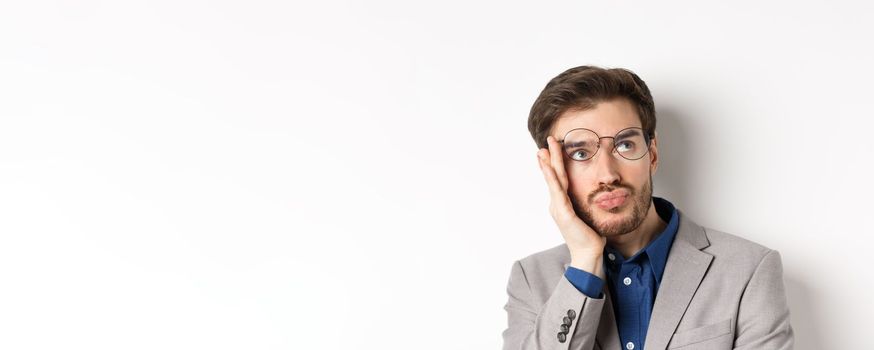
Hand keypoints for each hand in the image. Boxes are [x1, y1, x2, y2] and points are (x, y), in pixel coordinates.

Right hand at [537, 136, 605, 277]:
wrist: (589, 255)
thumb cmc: (590, 237)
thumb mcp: (587, 215)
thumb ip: (585, 204)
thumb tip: (593, 195)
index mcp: (563, 205)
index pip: (558, 180)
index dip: (553, 165)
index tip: (549, 151)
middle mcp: (557, 205)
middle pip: (553, 176)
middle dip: (549, 158)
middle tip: (546, 142)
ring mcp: (558, 209)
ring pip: (553, 181)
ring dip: (548, 163)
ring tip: (544, 149)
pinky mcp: (564, 213)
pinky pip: (557, 191)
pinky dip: (551, 178)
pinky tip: (549, 168)